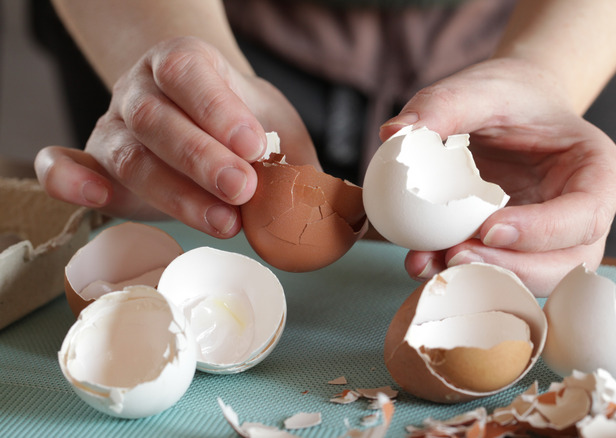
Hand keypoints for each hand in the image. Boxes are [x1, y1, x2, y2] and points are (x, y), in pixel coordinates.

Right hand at [35, 36, 317, 237]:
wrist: (196, 112)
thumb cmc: (240, 122)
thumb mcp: (276, 127)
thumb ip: (300, 162)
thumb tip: (345, 214)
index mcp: (186, 64)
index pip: (191, 74)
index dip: (218, 110)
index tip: (253, 144)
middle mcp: (141, 90)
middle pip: (158, 120)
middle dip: (202, 159)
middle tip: (244, 190)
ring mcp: (114, 124)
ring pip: (128, 154)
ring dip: (173, 191)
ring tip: (223, 221)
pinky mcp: (95, 160)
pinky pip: (62, 163)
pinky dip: (69, 180)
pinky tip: (94, 198)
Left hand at [380, 58, 615, 295]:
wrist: (512, 110)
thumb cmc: (509, 95)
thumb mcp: (481, 87)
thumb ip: (444, 105)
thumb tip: (394, 134)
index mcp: (599, 172)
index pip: (584, 215)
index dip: (540, 232)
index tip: (488, 228)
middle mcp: (585, 216)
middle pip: (566, 264)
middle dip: (510, 269)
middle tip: (454, 255)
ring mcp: (556, 241)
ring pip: (532, 280)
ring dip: (482, 280)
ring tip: (427, 262)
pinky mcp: (521, 253)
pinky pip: (500, 275)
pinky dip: (463, 274)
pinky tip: (423, 261)